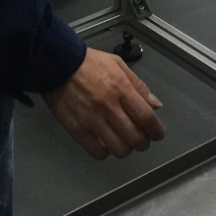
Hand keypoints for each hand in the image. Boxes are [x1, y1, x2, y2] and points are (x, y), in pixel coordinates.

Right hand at [44, 49, 165, 159]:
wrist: (57, 64)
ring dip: (126, 149)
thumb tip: (155, 105)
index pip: (146, 117)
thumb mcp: (118, 65)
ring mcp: (92, 120)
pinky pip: (98, 152)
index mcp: (121, 88)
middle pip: (135, 138)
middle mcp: (109, 106)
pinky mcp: (76, 130)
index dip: (156, 130)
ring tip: (123, 141)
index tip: (158, 134)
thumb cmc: (89, 63)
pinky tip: (105, 142)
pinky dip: (106, 152)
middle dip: (143, 142)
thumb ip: (138, 86)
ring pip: (119, 149)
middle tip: (141, 139)